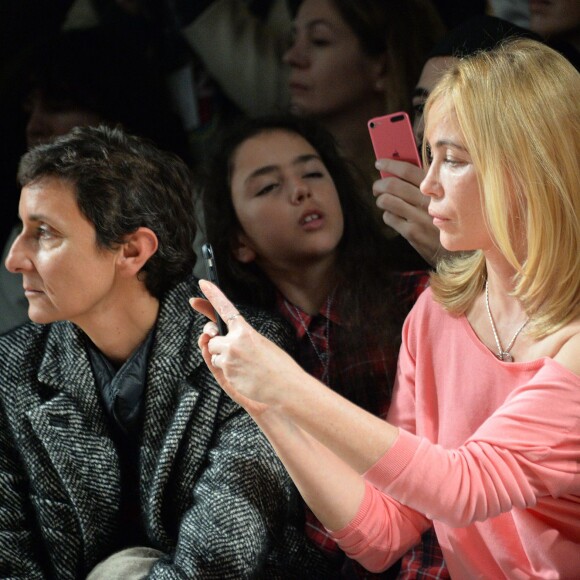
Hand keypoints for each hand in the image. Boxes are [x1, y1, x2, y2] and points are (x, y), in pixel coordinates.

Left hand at [190, 281, 304, 414]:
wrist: (286, 386)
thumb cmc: (278, 366)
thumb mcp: (261, 344)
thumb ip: (239, 339)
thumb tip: (214, 340)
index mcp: (245, 331)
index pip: (225, 308)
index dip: (213, 294)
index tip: (203, 282)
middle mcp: (234, 342)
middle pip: (213, 339)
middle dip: (218, 345)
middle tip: (234, 352)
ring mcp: (229, 358)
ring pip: (214, 354)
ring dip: (224, 360)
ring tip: (245, 366)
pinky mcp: (226, 373)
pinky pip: (219, 369)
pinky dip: (228, 372)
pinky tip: (245, 376)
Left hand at [373, 158, 442, 265]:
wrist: (459, 249)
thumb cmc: (451, 218)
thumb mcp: (446, 197)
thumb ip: (428, 184)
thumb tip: (398, 170)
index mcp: (437, 188)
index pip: (408, 170)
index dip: (390, 164)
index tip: (379, 163)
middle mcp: (428, 201)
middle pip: (393, 185)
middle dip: (379, 184)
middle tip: (377, 187)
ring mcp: (419, 218)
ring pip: (387, 200)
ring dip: (381, 199)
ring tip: (382, 200)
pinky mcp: (413, 233)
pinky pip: (390, 218)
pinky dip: (387, 214)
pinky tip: (392, 215)